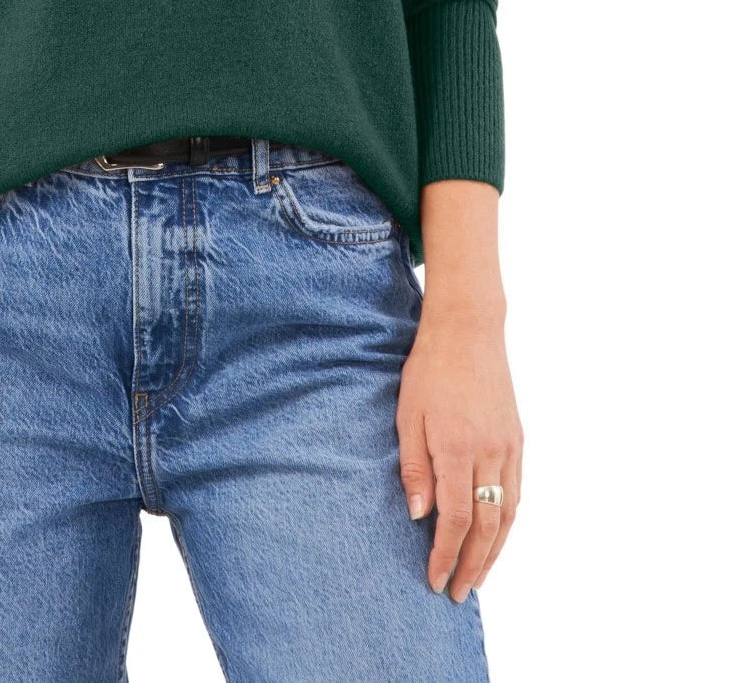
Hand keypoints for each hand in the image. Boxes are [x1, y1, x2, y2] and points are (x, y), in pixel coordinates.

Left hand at [396, 304, 522, 601]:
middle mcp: (490, 454)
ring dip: (494, 552)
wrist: (468, 332)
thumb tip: (419, 516)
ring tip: (478, 577)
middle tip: (458, 593)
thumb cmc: (429, 370)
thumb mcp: (407, 415)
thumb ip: (414, 467)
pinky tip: (496, 536)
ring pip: (507, 515)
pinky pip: (517, 493)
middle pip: (486, 527)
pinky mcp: (517, 441)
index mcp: (457, 448)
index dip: (446, 555)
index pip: (455, 519)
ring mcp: (509, 448)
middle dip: (472, 565)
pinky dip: (507, 523)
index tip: (435, 580)